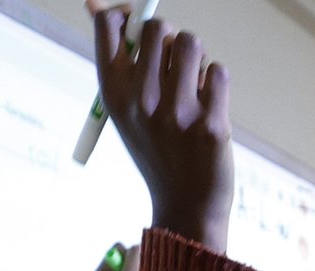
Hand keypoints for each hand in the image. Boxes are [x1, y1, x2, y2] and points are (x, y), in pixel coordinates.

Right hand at [90, 3, 233, 251]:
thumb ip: (118, 58)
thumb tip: (96, 2)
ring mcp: (177, 113)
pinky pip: (218, 71)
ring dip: (196, 58)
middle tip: (173, 65)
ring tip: (192, 86)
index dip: (124, 12)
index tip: (135, 21)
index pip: (108, 26)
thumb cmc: (156, 148)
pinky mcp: (210, 123)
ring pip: (191, 44)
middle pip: (157, 27)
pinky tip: (208, 107)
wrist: (186, 206)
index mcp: (114, 95)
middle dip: (169, 38)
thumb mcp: (126, 109)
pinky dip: (216, 83)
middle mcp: (141, 101)